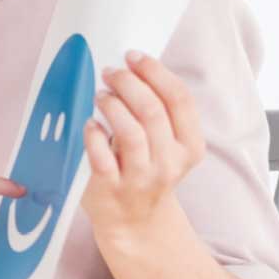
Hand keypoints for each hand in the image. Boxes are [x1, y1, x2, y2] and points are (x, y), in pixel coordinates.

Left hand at [82, 51, 205, 235]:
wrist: (135, 222)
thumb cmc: (146, 170)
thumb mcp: (165, 144)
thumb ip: (157, 111)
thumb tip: (133, 66)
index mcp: (189, 146)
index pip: (180, 100)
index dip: (156, 72)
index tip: (134, 56)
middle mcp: (169, 163)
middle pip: (152, 111)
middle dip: (129, 83)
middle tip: (110, 72)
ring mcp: (141, 178)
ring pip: (130, 132)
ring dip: (112, 105)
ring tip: (100, 95)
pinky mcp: (111, 189)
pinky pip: (101, 156)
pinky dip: (93, 135)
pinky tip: (89, 124)